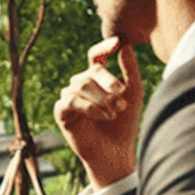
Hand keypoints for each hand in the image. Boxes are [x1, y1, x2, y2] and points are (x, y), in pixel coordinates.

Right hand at [53, 37, 142, 187]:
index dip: (103, 47)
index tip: (117, 41)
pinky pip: (70, 101)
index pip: (95, 57)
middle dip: (108, 83)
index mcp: (96, 78)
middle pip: (90, 72)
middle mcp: (80, 85)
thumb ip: (130, 70)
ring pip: (80, 85)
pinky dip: (89, 107)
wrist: (115, 153)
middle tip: (122, 98)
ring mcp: (69, 98)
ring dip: (101, 98)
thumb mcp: (133, 94)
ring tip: (114, 112)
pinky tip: (103, 116)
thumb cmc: (125, 124)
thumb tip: (124, 46)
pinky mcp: (61, 113)